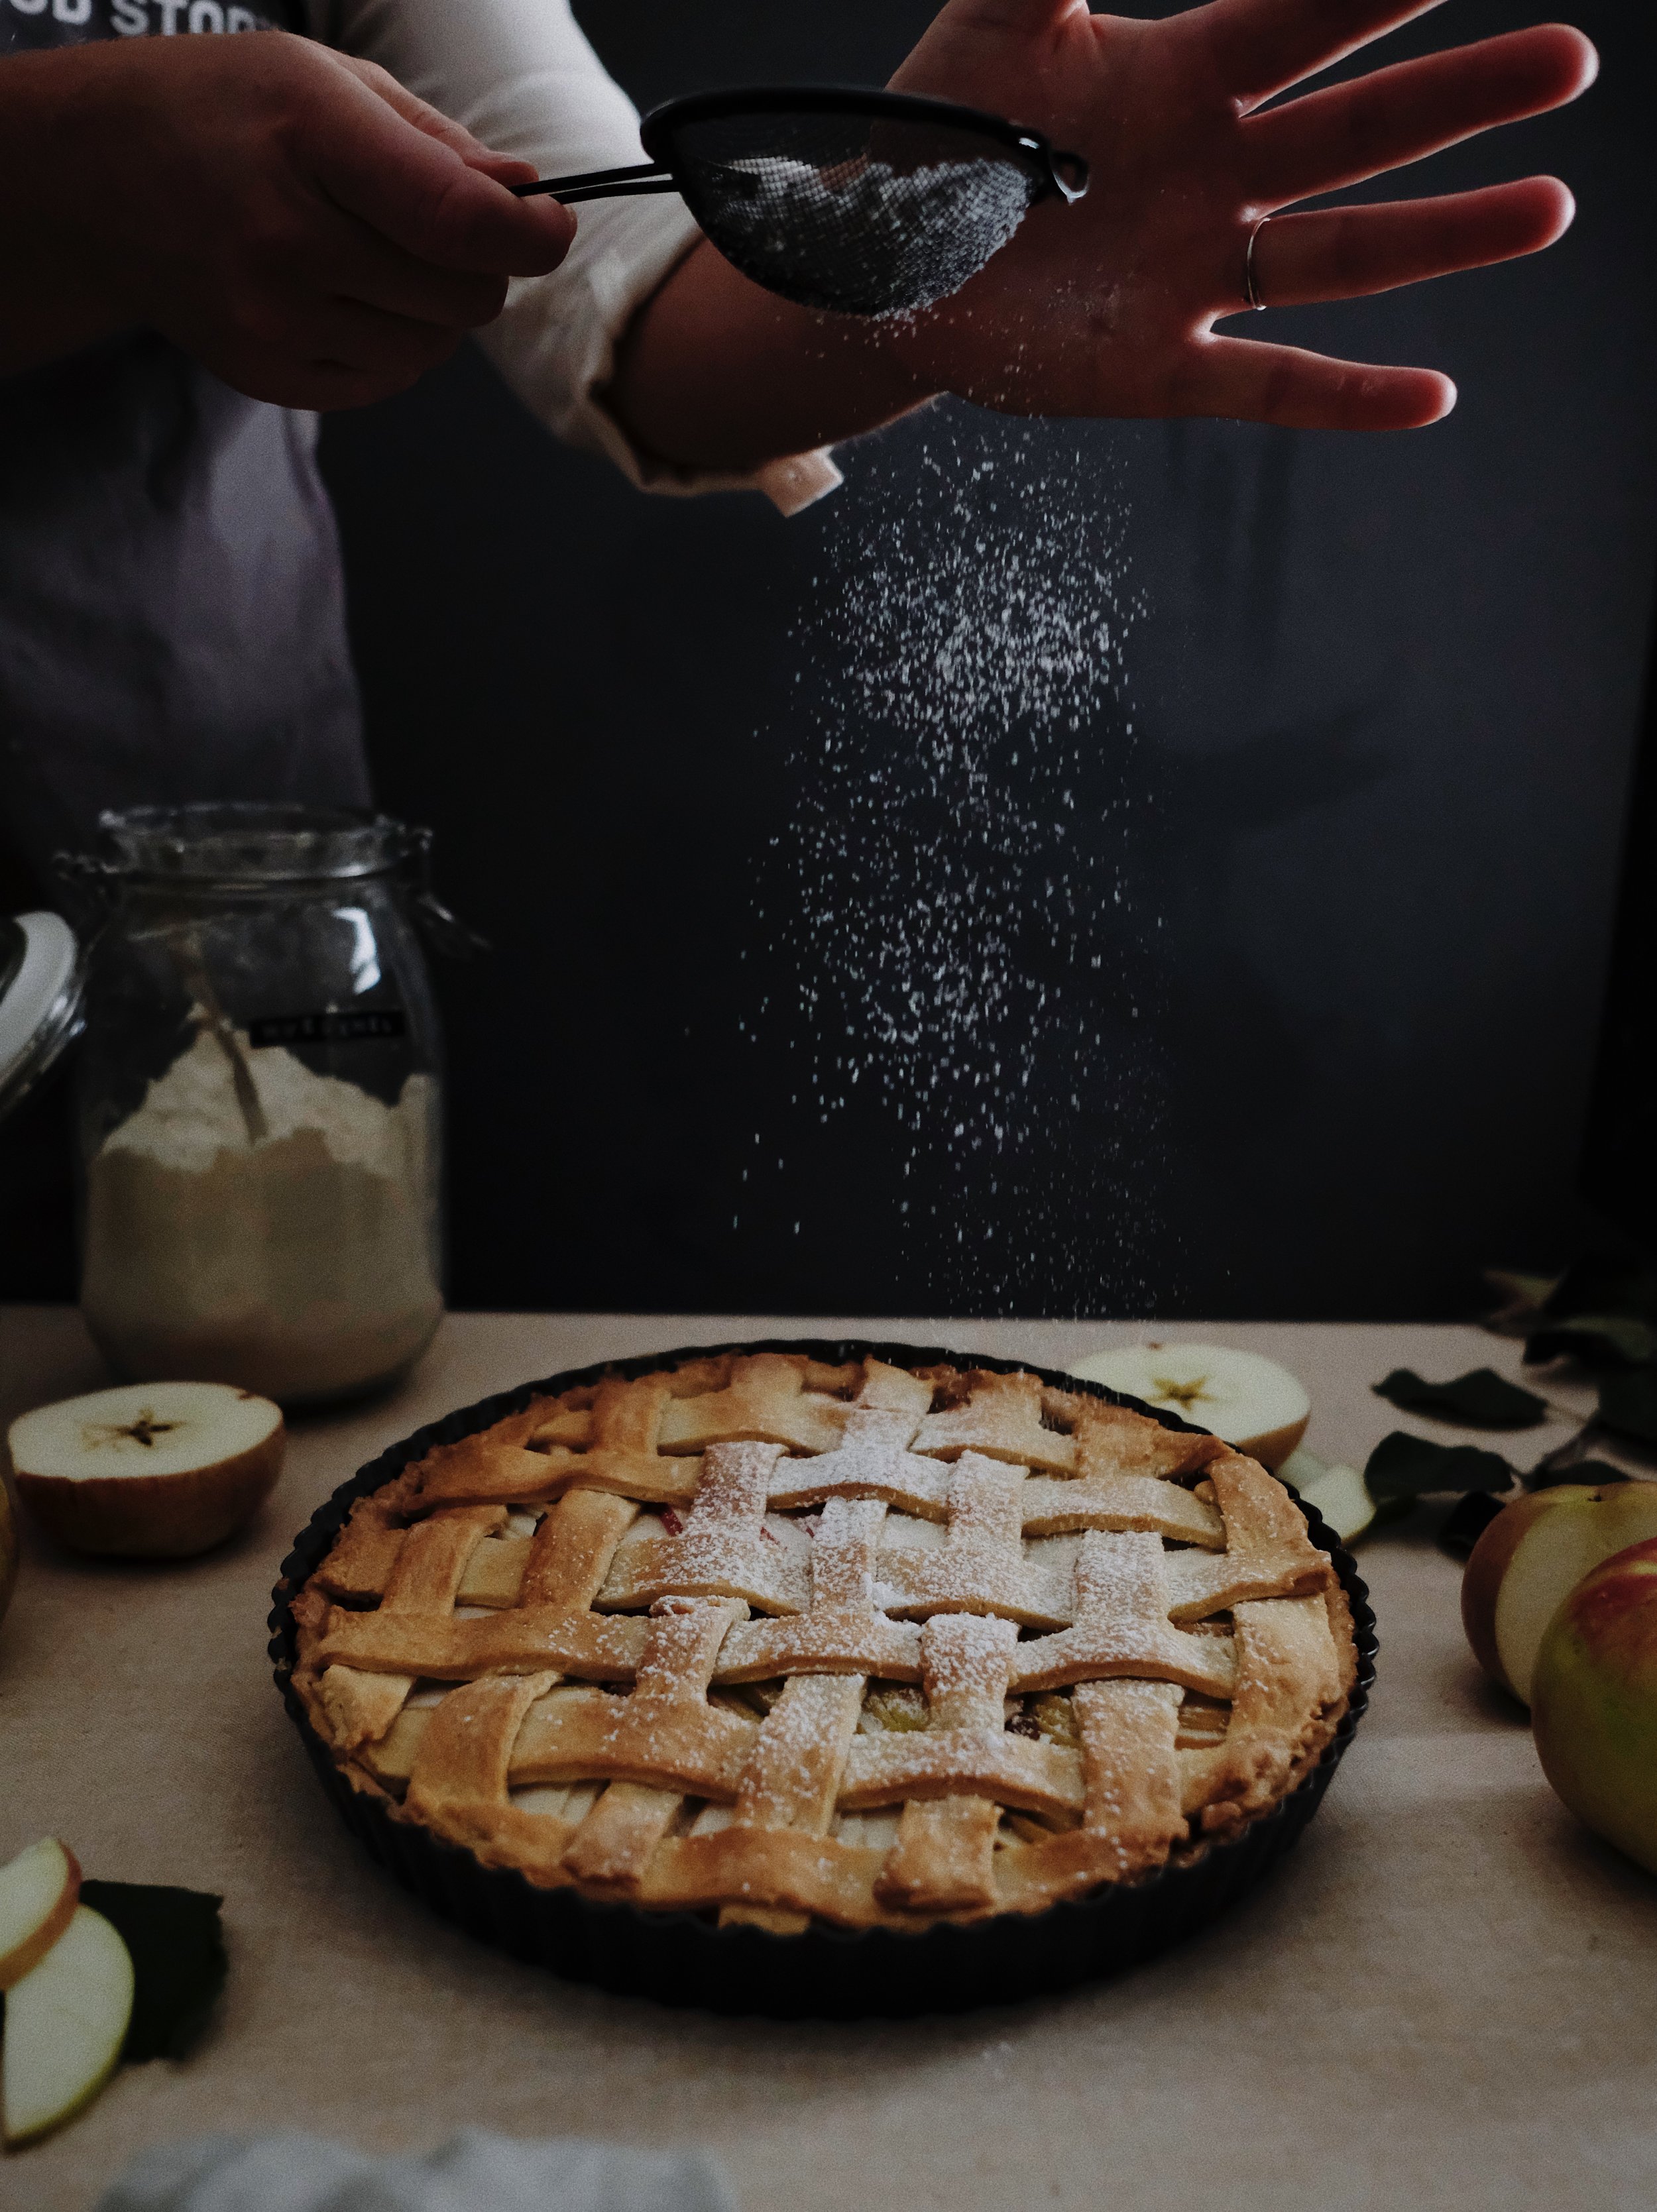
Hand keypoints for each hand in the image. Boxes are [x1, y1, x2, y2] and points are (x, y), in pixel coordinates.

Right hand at [0, 33, 572, 407]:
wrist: (100, 181)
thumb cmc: (224, 114)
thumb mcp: (323, 78)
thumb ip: (436, 142)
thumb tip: (524, 196)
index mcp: (308, 139)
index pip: (458, 219)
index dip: (528, 234)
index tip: (548, 224)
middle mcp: (287, 242)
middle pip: (463, 294)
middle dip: (477, 264)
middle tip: (436, 228)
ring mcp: (274, 321)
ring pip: (434, 347)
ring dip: (434, 310)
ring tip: (375, 256)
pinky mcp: (271, 376)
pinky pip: (388, 379)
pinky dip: (393, 343)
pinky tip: (345, 295)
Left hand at [885, 0, 1596, 426]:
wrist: (878, 268)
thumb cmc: (938, 135)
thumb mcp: (998, 17)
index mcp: (1188, 78)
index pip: (1305, 17)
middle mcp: (1217, 175)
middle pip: (1359, 132)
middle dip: (1463, 95)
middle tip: (1568, 58)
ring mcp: (1198, 275)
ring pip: (1342, 253)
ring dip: (1445, 235)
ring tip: (1547, 208)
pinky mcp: (1161, 368)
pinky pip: (1268, 385)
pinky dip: (1347, 398)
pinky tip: (1432, 394)